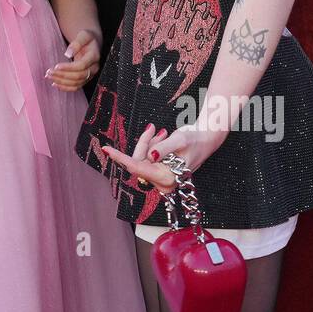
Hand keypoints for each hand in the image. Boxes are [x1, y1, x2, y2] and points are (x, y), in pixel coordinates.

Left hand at [46, 28, 100, 91]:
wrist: (92, 43)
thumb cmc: (87, 38)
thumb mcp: (83, 35)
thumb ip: (77, 43)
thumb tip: (68, 54)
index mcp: (94, 56)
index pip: (81, 66)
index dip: (68, 67)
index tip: (56, 66)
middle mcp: (94, 68)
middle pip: (78, 76)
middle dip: (62, 75)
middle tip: (49, 72)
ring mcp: (90, 75)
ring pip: (76, 83)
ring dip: (62, 82)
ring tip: (49, 76)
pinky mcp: (85, 79)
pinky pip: (76, 87)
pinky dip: (65, 88)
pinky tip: (55, 84)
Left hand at [103, 123, 225, 193]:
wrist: (206, 141)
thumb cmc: (195, 140)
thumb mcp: (179, 140)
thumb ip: (163, 148)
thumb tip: (150, 157)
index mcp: (166, 177)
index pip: (137, 168)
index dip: (121, 158)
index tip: (107, 150)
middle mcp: (162, 182)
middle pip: (139, 160)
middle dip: (144, 143)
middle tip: (154, 129)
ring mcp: (160, 179)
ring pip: (141, 158)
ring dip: (149, 143)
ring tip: (163, 134)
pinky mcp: (159, 174)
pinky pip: (146, 158)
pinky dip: (151, 146)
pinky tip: (162, 139)